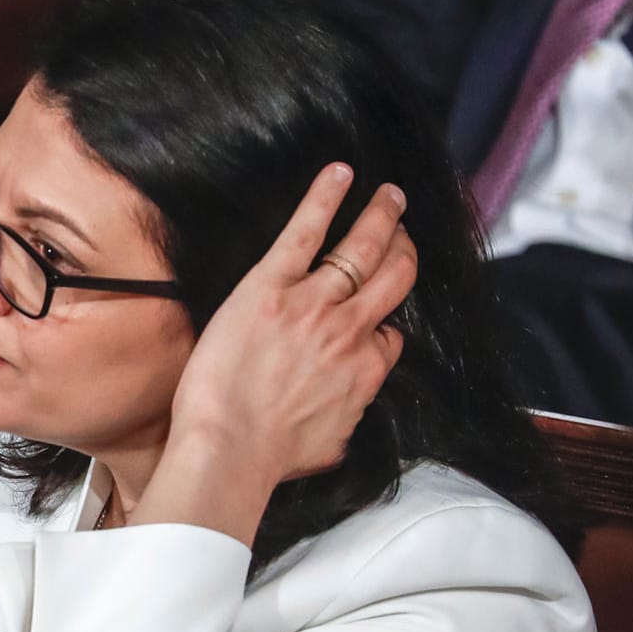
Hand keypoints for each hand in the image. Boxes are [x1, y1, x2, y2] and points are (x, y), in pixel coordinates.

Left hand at [167, 163, 413, 489]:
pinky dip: (326, 198)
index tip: (375, 317)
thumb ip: (347, 416)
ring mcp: (314, 305)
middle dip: (403, 247)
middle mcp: (349, 331)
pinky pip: (306, 231)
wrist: (230, 450)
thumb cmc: (271, 459)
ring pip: (363, 248)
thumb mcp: (332, 446)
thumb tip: (347, 412)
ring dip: (380, 216)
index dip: (383, 324)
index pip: (390, 334)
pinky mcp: (270, 287)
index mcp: (365, 370)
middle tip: (402, 227)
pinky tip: (340, 172)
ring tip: (389, 195)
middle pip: (395, 276)